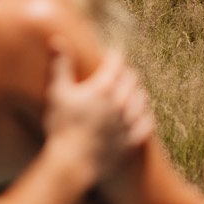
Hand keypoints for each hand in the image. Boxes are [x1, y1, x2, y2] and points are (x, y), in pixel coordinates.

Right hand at [41, 40, 154, 180]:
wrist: (72, 163)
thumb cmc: (61, 127)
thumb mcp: (57, 92)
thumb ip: (61, 65)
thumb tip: (57, 40)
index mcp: (104, 88)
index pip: (117, 63)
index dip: (114, 57)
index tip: (111, 55)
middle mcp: (121, 102)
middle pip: (132, 79)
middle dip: (127, 73)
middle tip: (121, 72)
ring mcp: (128, 122)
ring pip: (142, 100)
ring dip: (138, 92)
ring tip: (133, 91)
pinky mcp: (131, 141)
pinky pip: (146, 124)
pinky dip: (145, 117)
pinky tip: (143, 115)